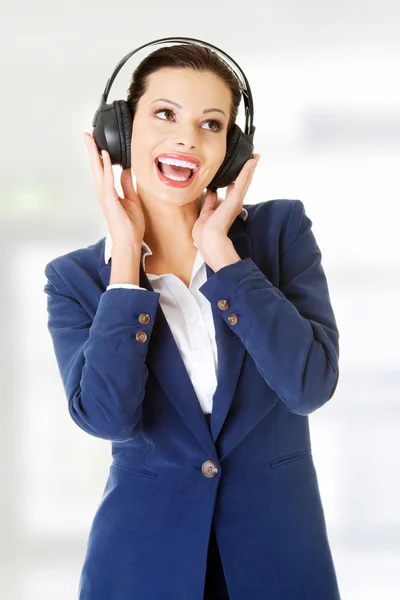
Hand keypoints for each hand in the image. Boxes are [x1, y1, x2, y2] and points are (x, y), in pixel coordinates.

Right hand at [84, 132, 144, 248]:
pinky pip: (107, 181)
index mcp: (108, 192)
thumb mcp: (132, 199)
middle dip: (91, 150)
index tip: (95, 142)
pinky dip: (105, 168)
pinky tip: (104, 157)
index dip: (98, 155)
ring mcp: (105, 197)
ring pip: (98, 171)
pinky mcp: (110, 201)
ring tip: (91, 140)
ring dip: (94, 155)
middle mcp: (103, 193)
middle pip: (95, 167)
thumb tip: (126, 170)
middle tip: (86, 134)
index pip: (101, 170)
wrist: (129, 242)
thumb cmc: (130, 225)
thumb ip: (127, 184)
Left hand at [192, 154, 259, 249]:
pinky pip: (243, 180)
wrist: (209, 239)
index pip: (232, 189)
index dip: (235, 178)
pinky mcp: (236, 198)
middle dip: (247, 170)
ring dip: (250, 167)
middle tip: (252, 158)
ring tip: (255, 156)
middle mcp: (233, 203)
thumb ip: (209, 201)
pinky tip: (252, 160)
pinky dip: (248, 170)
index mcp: (226, 207)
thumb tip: (211, 191)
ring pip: (245, 180)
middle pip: (242, 182)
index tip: (238, 168)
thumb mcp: (205, 213)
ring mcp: (236, 200)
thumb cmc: (205, 233)